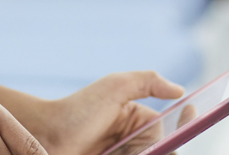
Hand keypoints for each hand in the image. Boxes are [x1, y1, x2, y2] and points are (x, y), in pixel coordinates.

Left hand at [16, 71, 182, 154]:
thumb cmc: (76, 109)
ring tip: (116, 148)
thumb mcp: (114, 86)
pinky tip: (115, 153)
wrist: (41, 136)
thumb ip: (148, 81)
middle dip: (164, 149)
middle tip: (147, 146)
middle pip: (166, 151)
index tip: (187, 119)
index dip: (185, 125)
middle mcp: (136, 144)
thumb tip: (180, 90)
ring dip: (150, 153)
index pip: (174, 128)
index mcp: (141, 123)